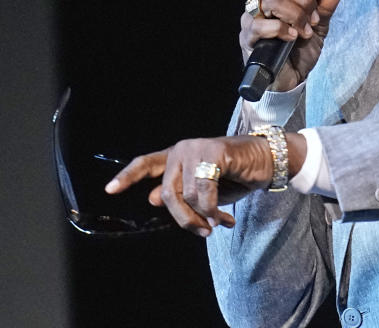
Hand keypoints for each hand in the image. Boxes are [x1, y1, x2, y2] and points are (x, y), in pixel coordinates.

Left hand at [104, 132, 306, 235]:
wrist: (268, 161)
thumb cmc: (237, 174)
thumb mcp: (206, 190)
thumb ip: (181, 194)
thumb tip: (153, 199)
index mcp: (178, 156)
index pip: (146, 163)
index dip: (127, 177)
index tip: (110, 190)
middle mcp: (183, 149)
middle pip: (168, 193)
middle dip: (184, 218)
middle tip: (202, 231)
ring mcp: (197, 148)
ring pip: (188, 195)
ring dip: (205, 216)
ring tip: (220, 222)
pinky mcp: (213, 152)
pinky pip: (205, 191)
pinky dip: (213, 209)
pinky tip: (225, 217)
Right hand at [240, 0, 346, 90]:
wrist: (292, 79)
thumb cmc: (301, 50)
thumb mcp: (319, 25)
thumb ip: (327, 4)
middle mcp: (262, 0)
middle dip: (304, 0)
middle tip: (314, 19)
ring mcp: (252, 18)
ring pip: (272, 0)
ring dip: (295, 15)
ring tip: (304, 31)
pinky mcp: (247, 37)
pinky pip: (260, 25)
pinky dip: (280, 29)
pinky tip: (291, 37)